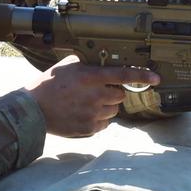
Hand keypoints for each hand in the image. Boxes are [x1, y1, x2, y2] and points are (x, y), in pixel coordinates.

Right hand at [24, 55, 160, 136]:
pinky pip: (105, 123)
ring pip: (114, 110)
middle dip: (114, 92)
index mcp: (91, 77)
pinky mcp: (89, 128)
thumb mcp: (68, 65)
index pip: (123, 75)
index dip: (142, 75)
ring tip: (88, 103)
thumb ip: (88, 63)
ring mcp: (93, 113)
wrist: (33, 109)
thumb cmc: (49, 84)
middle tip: (98, 90)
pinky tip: (84, 113)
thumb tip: (101, 62)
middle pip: (121, 94)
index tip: (157, 78)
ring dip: (106, 106)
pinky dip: (99, 119)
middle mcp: (96, 95)